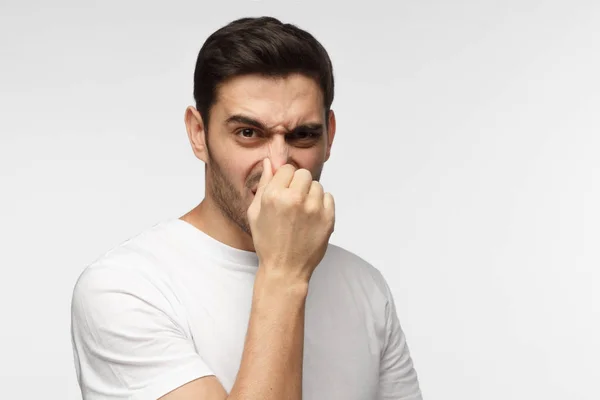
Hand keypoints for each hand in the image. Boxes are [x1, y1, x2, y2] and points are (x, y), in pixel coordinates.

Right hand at [247, 158, 334, 283]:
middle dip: (299, 185)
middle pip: (304, 174)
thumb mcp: (255, 213)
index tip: (284, 192)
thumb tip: (269, 161)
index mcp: (274, 196)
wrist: (285, 270)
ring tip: (302, 213)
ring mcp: (314, 209)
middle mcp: (295, 199)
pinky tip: (311, 218)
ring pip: (317, 186)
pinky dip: (322, 205)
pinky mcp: (328, 218)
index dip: (285, 180)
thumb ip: (263, 184)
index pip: (286, 169)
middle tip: (293, 202)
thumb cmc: (267, 242)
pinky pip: (329, 198)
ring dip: (311, 195)